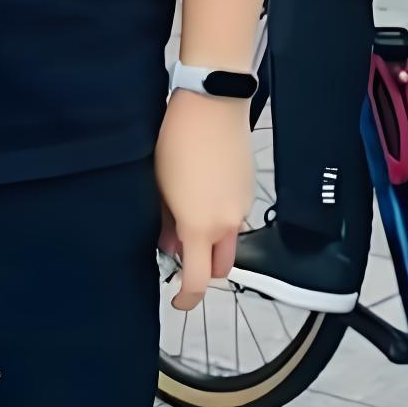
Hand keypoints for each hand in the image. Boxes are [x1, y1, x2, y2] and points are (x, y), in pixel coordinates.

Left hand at [155, 90, 252, 311]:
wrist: (211, 106)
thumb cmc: (177, 141)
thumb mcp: (158, 185)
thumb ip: (165, 222)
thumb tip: (170, 244)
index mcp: (200, 226)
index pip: (198, 280)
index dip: (187, 298)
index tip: (177, 301)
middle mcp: (227, 223)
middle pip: (220, 267)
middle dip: (202, 269)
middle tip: (181, 252)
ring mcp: (242, 206)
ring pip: (229, 242)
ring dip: (212, 242)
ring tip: (186, 214)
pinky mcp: (249, 190)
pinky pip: (235, 217)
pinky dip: (220, 218)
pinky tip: (201, 193)